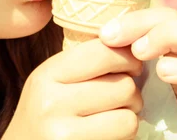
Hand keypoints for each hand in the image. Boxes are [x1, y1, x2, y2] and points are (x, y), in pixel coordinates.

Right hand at [4, 38, 143, 139]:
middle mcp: (51, 102)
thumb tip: (133, 46)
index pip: (102, 53)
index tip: (132, 66)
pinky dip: (124, 138)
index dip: (127, 57)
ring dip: (129, 119)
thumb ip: (84, 63)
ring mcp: (63, 133)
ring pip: (128, 118)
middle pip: (123, 86)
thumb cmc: (43, 115)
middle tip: (124, 99)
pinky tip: (107, 135)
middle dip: (132, 93)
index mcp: (47, 74)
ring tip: (115, 118)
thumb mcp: (52, 81)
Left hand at [99, 7, 176, 139]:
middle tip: (138, 52)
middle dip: (173, 34)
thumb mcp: (129, 71)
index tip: (108, 36)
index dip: (142, 20)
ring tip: (163, 72)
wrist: (147, 137)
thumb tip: (107, 33)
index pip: (174, 17)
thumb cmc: (136, 103)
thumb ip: (124, 50)